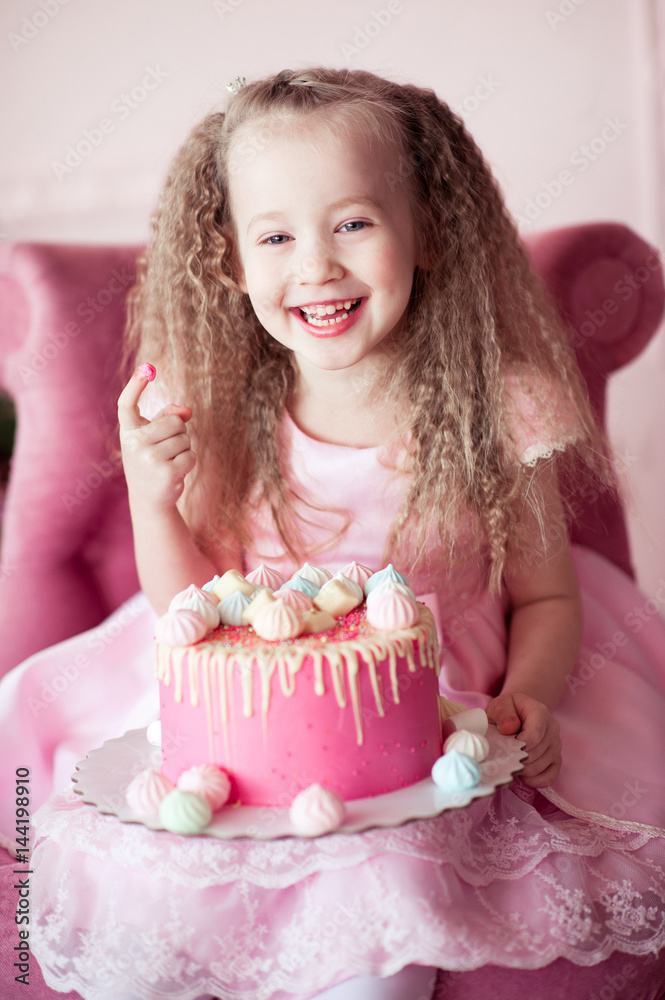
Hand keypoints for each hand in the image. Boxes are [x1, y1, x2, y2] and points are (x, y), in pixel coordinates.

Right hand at [118, 366, 195, 512]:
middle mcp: (134, 444)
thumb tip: (187, 412)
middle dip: (179, 433)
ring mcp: (149, 459)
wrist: (149, 498)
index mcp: (128, 432)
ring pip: (185, 439)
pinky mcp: (166, 473)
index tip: (146, 369)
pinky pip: (191, 455)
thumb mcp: (155, 437)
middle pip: (175, 422)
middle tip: (168, 448)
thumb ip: (170, 417)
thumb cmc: (152, 460)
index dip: (135, 386)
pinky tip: (176, 471)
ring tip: (170, 462)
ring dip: (184, 449)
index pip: (126, 405)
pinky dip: (189, 462)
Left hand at [486, 691, 560, 787]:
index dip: (518, 746)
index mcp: (540, 712)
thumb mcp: (500, 704)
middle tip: (504, 756)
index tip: (506, 747)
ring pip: (541, 767)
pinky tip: (524, 776)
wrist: (518, 712)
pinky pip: (550, 776)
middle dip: (517, 759)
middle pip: (536, 754)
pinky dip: (535, 780)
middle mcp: (553, 729)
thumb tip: (508, 728)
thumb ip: (502, 712)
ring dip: (523, 770)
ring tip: (511, 762)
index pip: (534, 736)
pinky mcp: (557, 758)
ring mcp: (556, 745)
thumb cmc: (507, 710)